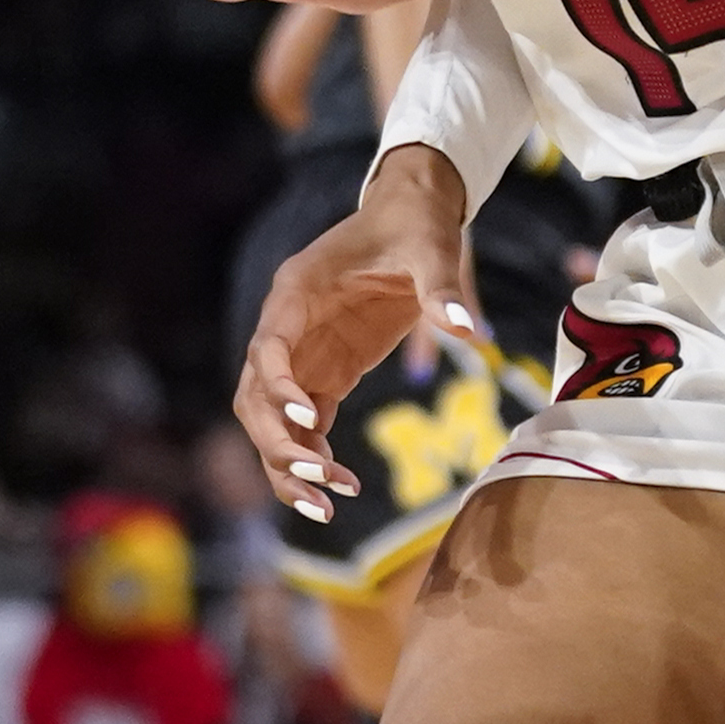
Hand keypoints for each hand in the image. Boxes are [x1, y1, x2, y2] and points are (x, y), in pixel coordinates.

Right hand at [237, 150, 488, 520]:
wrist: (415, 215)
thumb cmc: (417, 225)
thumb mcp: (433, 249)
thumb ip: (444, 290)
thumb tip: (470, 332)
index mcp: (297, 291)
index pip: (268, 347)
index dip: (279, 385)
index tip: (307, 417)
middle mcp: (287, 327)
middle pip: (254, 397)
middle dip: (278, 444)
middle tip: (320, 484)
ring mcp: (302, 355)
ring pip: (270, 421)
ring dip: (288, 464)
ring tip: (326, 507)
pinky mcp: (324, 374)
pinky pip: (303, 426)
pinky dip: (313, 458)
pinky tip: (342, 488)